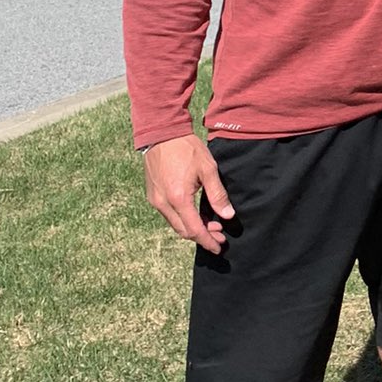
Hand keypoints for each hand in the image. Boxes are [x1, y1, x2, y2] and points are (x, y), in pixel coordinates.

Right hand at [143, 134, 233, 252]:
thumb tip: (228, 215)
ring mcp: (156, 200)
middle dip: (202, 236)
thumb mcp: (208, 169)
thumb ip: (218, 194)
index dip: (208, 241)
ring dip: (193, 227)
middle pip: (184, 231)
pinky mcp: (153, 195)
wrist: (162, 133)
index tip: (220, 247)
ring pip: (176, 224)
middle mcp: (163, 204)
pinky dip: (183, 219)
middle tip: (220, 235)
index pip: (194, 230)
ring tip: (212, 225)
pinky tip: (196, 214)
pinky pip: (169, 215)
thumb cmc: (186, 148)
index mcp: (178, 199)